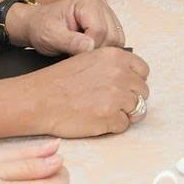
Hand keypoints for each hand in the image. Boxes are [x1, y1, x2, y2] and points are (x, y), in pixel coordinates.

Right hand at [12, 44, 150, 136]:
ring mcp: (117, 96)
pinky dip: (113, 126)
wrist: (39, 100)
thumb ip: (111, 66)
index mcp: (115, 57)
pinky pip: (124, 125)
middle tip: (112, 103)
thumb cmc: (59, 82)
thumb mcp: (88, 59)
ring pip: (137, 109)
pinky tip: (97, 121)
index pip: (143, 70)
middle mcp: (120, 74)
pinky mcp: (111, 117)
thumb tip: (129, 77)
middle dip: (131, 99)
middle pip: (143, 91)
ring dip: (124, 113)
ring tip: (104, 112)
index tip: (126, 88)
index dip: (135, 82)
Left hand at [24, 0, 124, 52]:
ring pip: (117, 39)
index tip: (75, 54)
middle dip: (96, 49)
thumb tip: (90, 47)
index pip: (100, 29)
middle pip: (112, 35)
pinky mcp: (108, 21)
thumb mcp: (49, 35)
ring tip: (81, 49)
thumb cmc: (41, 26)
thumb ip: (69, 41)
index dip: (89, 47)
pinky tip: (88, 48)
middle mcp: (99, 3)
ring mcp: (105, 12)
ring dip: (101, 49)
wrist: (37, 24)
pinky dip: (104, 48)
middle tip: (77, 53)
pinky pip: (115, 40)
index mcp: (85, 0)